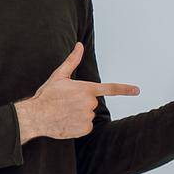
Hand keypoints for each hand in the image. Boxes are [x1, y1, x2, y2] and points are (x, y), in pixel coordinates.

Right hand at [14, 43, 140, 142]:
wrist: (36, 115)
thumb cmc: (47, 95)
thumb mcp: (59, 75)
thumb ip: (73, 60)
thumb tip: (79, 45)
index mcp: (86, 88)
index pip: (109, 88)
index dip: (125, 89)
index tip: (137, 90)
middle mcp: (89, 103)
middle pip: (91, 102)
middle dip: (81, 102)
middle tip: (65, 102)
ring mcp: (87, 116)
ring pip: (88, 114)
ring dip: (79, 114)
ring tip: (64, 112)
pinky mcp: (85, 129)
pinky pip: (86, 126)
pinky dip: (77, 125)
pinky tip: (66, 121)